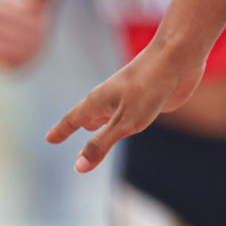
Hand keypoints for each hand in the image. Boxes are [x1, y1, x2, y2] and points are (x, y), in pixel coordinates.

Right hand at [45, 39, 204, 172]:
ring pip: (109, 112)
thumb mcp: (123, 123)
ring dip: (100, 122)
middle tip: (64, 134)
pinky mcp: (149, 98)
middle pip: (89, 114)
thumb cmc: (148, 88)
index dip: (61, 131)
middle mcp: (111, 97)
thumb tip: (78, 167)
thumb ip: (101, 144)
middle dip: (77, 125)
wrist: (177, 58)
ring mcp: (130, 96)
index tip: (48, 139)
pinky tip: (130, 120)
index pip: (73, 119)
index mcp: (99, 101)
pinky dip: (122, 120)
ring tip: (93, 130)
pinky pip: (130, 112)